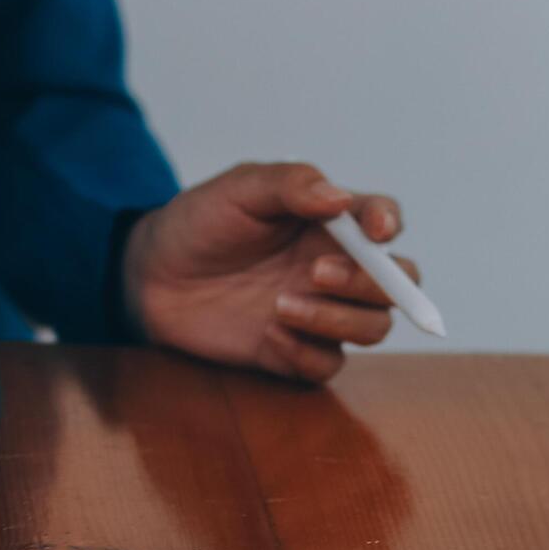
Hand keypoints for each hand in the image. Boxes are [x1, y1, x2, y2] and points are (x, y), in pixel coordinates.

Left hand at [121, 163, 417, 384]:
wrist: (151, 276)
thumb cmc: (200, 223)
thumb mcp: (238, 190)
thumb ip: (289, 185)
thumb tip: (339, 199)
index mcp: (330, 222)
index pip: (383, 219)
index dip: (389, 223)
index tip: (375, 230)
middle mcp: (337, 267)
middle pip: (397, 282)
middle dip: (372, 282)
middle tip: (317, 273)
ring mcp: (320, 311)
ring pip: (373, 327)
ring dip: (338, 319)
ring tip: (280, 304)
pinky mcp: (293, 351)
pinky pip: (328, 364)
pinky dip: (308, 352)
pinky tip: (271, 334)